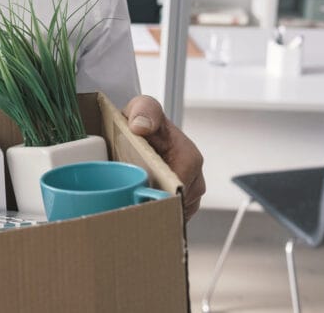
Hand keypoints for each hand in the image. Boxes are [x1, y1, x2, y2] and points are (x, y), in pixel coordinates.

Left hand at [123, 95, 204, 220]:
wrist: (141, 127)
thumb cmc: (145, 117)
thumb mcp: (142, 107)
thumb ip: (144, 110)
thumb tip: (141, 126)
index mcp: (190, 158)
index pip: (178, 189)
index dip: (157, 195)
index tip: (137, 197)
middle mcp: (194, 178)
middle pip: (176, 206)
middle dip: (154, 207)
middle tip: (129, 205)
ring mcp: (188, 192)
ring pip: (173, 214)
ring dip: (154, 212)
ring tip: (132, 206)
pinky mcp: (179, 201)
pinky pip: (170, 216)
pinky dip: (155, 215)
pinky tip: (138, 208)